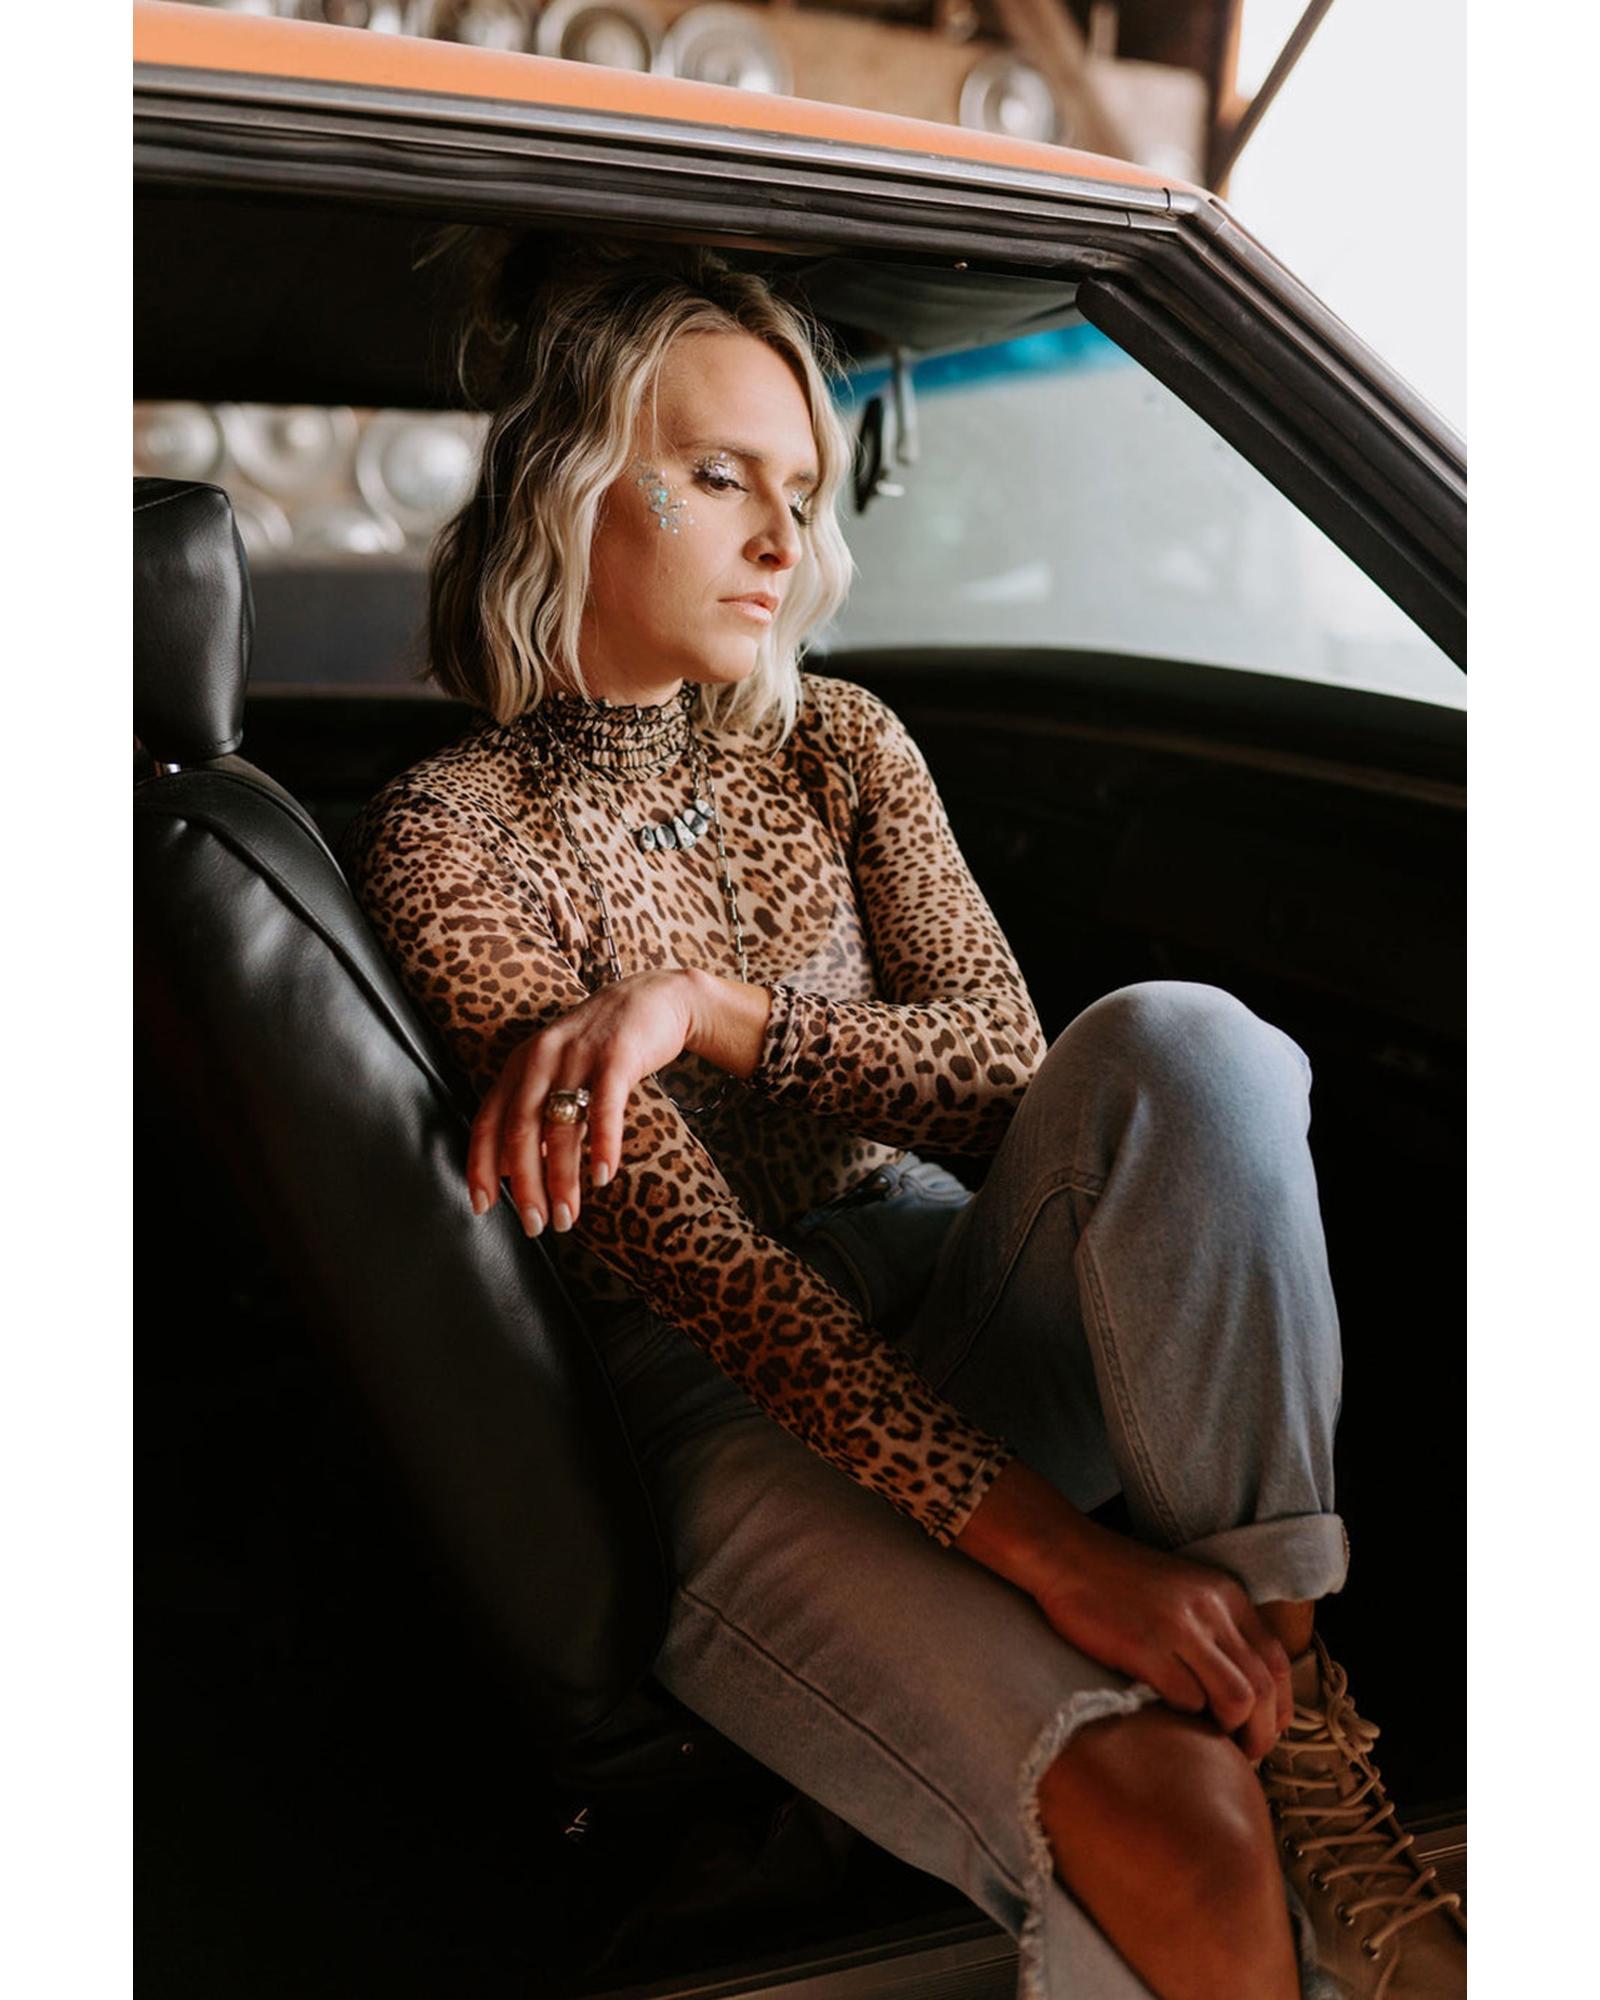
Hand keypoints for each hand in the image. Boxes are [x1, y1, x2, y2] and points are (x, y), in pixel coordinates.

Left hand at [466, 968, 696, 1234]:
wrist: (654, 998)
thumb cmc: (603, 1047)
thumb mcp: (558, 1073)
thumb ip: (534, 1116)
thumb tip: (511, 1170)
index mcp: (520, 1065)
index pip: (488, 1121)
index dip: (481, 1166)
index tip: (483, 1206)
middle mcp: (541, 1059)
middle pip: (520, 1131)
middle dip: (525, 1185)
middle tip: (535, 1225)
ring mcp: (578, 1055)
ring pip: (561, 1127)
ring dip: (563, 1179)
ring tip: (568, 1216)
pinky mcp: (616, 1056)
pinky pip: (605, 1108)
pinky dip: (602, 1145)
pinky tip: (602, 1176)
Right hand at [1030, 1511, 1291, 1763]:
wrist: (1067, 1555)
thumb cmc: (1120, 1581)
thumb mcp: (1185, 1590)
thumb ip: (1216, 1627)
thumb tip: (1245, 1691)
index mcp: (1226, 1594)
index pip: (1277, 1662)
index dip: (1280, 1707)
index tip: (1267, 1730)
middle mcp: (1211, 1608)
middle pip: (1263, 1687)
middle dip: (1262, 1732)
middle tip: (1248, 1754)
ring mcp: (1180, 1627)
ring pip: (1236, 1698)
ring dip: (1231, 1731)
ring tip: (1217, 1745)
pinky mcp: (1146, 1646)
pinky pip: (1187, 1699)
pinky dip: (1185, 1716)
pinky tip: (1171, 1714)